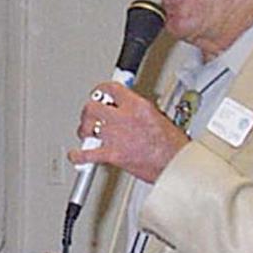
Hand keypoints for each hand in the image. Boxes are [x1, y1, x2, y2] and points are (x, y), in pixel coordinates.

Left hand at [68, 82, 188, 182]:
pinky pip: (85, 154)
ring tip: (87, 132)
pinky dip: (78, 155)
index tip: (101, 92)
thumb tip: (128, 108)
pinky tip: (77, 154)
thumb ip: (139, 110)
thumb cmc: (173, 145)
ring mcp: (115, 137)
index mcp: (138, 106)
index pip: (111, 88)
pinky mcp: (112, 155)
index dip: (102, 89)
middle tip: (92, 113)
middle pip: (91, 107)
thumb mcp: (159, 117)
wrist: (175, 164)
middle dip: (90, 109)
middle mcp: (123, 118)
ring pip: (85, 127)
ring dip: (84, 129)